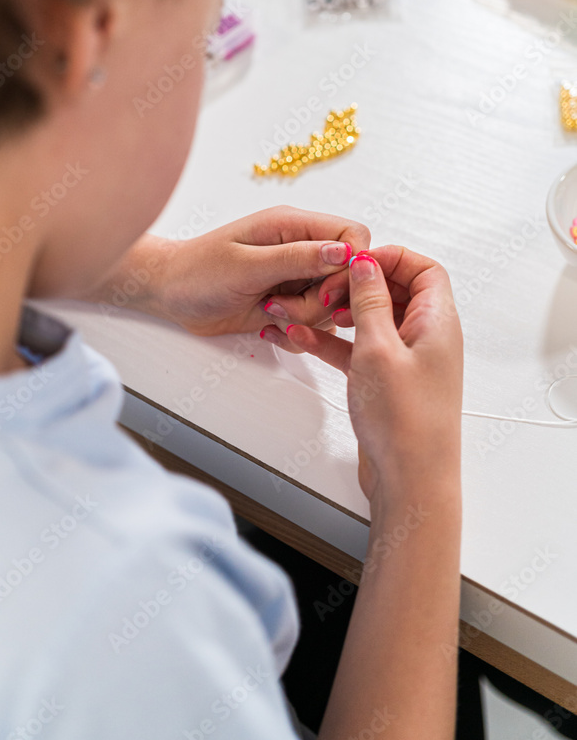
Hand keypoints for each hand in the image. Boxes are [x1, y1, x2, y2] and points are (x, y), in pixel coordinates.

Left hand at [98, 207, 369, 335]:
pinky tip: (266, 326)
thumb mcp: (247, 266)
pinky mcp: (287, 303)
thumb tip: (344, 252)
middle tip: (282, 305)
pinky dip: (294, 333)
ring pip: (330, 306)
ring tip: (268, 311)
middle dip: (320, 301)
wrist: (168, 294)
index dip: (351, 267)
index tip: (325, 290)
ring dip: (304, 319)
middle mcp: (299, 250)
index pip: (352, 236)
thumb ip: (296, 259)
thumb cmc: (197, 271)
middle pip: (346, 278)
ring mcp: (294, 278)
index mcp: (292, 226)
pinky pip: (312, 325)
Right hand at [272, 247, 462, 503]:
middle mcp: (426, 337)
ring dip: (340, 312)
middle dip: (357, 283)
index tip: (354, 262)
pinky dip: (332, 341)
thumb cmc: (407, 424)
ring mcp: (406, 360)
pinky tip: (303, 338)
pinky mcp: (386, 381)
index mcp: (437, 322)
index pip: (422, 269)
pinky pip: (357, 348)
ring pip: (371, 319)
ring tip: (310, 311)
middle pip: (394, 290)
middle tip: (327, 289)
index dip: (388, 258)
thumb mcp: (379, 349)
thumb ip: (370, 301)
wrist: (410, 482)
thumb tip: (366, 264)